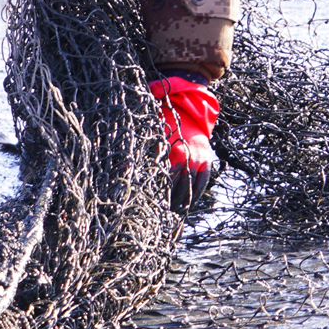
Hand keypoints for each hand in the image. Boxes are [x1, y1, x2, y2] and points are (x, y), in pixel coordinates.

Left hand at [149, 76, 219, 210]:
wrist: (192, 114)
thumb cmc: (168, 126)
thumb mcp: (154, 136)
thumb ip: (140, 151)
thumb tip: (121, 167)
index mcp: (173, 150)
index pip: (165, 176)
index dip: (159, 191)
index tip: (152, 203)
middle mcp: (188, 156)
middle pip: (178, 185)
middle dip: (169, 200)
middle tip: (161, 212)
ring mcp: (200, 160)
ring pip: (191, 187)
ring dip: (182, 202)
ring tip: (172, 213)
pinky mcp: (208, 162)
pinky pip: (203, 182)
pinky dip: (196, 195)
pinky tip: (188, 205)